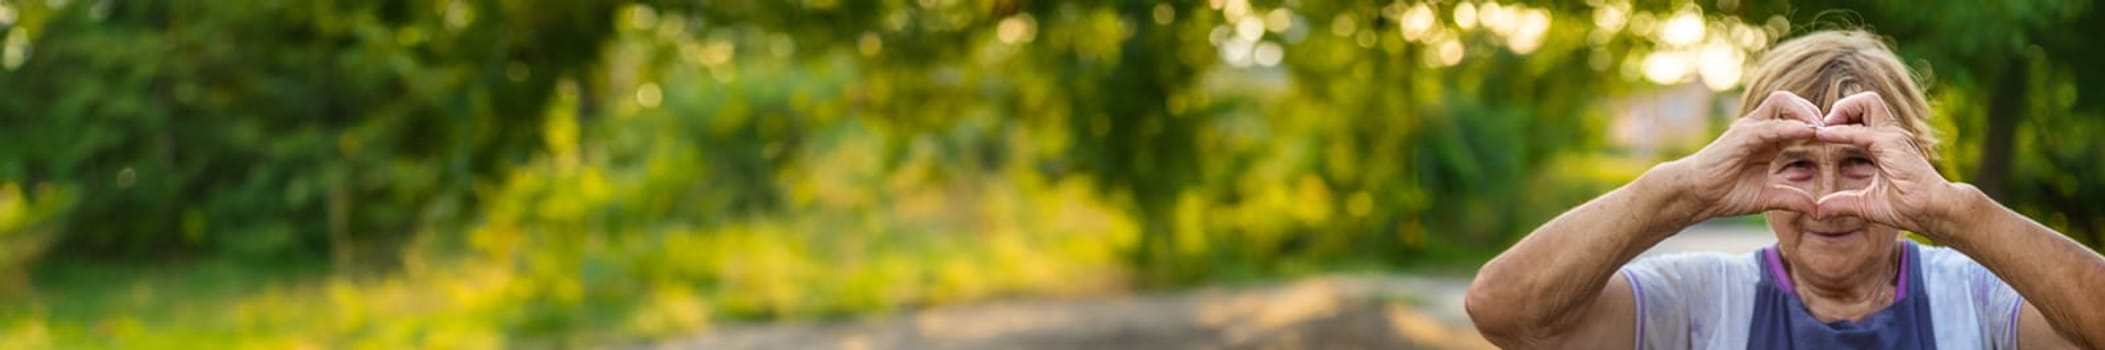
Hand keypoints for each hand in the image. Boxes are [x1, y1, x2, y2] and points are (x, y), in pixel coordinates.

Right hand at [1671, 91, 1822, 220]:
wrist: (1696, 196)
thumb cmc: (1724, 193)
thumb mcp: (1766, 197)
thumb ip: (1791, 198)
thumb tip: (1818, 210)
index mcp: (1767, 139)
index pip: (1797, 118)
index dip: (1817, 125)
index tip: (1837, 139)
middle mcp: (1758, 128)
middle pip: (1790, 101)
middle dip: (1813, 111)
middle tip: (1832, 130)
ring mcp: (1748, 128)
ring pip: (1781, 102)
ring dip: (1804, 112)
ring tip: (1821, 129)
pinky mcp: (1740, 136)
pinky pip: (1770, 125)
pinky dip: (1790, 126)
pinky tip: (1807, 133)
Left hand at [1811, 92, 1961, 234]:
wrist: (1933, 211)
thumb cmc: (1907, 206)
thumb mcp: (1865, 203)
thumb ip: (1841, 202)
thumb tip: (1818, 211)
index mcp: (1884, 142)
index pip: (1860, 117)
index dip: (1837, 122)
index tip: (1816, 136)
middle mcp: (1890, 133)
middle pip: (1865, 100)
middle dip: (1840, 108)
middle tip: (1822, 129)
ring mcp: (1893, 136)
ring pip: (1866, 101)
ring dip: (1840, 111)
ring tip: (1823, 130)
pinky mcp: (1893, 145)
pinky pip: (1860, 131)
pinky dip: (1839, 132)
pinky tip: (1822, 136)